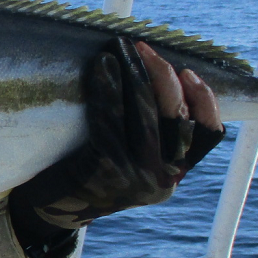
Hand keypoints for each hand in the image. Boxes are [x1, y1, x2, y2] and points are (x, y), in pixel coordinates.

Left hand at [9, 37, 225, 241]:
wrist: (49, 209)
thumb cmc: (88, 172)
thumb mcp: (129, 156)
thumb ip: (150, 130)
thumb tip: (156, 71)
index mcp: (175, 175)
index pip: (208, 135)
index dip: (204, 100)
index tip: (188, 72)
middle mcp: (163, 179)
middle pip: (176, 117)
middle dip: (161, 74)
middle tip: (141, 48)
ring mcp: (137, 178)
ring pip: (145, 113)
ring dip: (133, 73)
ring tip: (118, 49)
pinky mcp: (107, 170)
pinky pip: (111, 118)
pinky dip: (107, 87)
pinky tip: (101, 67)